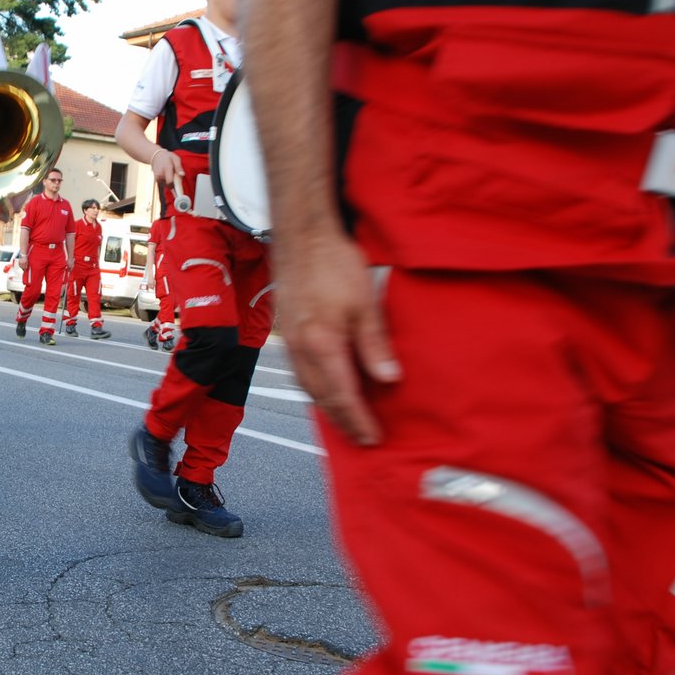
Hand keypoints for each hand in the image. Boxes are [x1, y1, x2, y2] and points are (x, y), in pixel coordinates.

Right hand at [150, 149, 181, 185]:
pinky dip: (168, 182)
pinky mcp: (157, 180)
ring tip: (171, 173)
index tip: (180, 194)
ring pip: (168, 185)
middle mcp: (160, 175)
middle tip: (176, 176)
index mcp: (166, 169)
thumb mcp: (176, 159)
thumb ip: (179, 167)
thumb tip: (182, 174)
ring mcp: (158, 178)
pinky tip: (168, 175)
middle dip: (175, 183)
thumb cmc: (167, 157)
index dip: (176, 188)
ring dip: (172, 182)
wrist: (156, 156)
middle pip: (170, 185)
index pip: (170, 182)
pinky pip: (165, 184)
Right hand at [276, 231, 400, 446]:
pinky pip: (300, 373)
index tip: (373, 437)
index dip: (359, 420)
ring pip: (308, 388)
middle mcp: (301, 350)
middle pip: (322, 398)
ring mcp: (289, 343)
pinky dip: (315, 390)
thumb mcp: (364, 303)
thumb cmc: (332, 263)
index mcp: (322, 345)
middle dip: (343, 422)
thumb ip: (375, 345)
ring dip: (328, 408)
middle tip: (363, 438)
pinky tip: (326, 389)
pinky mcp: (286, 333)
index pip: (343, 395)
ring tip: (346, 421)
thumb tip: (388, 379)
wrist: (301, 236)